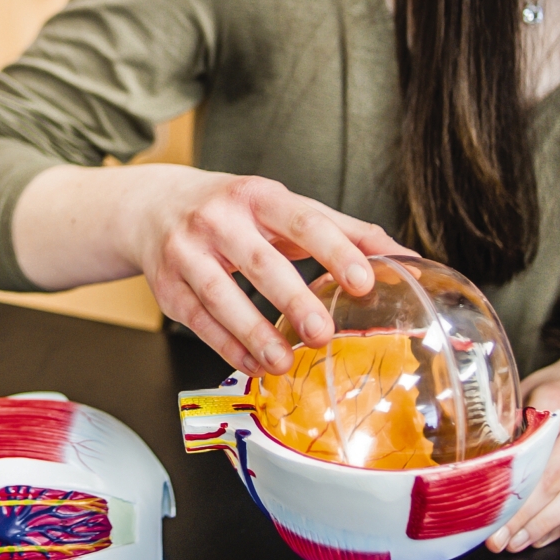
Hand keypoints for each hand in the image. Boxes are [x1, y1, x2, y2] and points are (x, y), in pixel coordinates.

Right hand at [123, 168, 404, 376]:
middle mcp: (218, 219)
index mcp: (257, 195)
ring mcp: (186, 252)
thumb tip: (407, 256)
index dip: (334, 250)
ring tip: (284, 361)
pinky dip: (227, 347)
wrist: (153, 207)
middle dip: (290, 298)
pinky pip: (197, 321)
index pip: (301, 220)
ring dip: (252, 331)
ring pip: (218, 295)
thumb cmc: (234, 211)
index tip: (364, 281)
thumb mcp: (282, 206)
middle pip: (258, 260)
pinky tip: (254, 365)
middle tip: (323, 332)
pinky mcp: (167, 287)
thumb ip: (342, 230)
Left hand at [486, 349, 559, 552]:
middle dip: (524, 518)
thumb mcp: (531, 391)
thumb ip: (510, 422)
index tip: (489, 512)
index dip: (513, 490)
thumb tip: (482, 462)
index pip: (536, 456)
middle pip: (556, 484)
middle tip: (497, 539)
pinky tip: (541, 534)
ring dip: (544, 527)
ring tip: (516, 543)